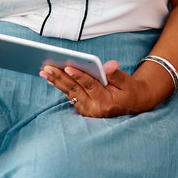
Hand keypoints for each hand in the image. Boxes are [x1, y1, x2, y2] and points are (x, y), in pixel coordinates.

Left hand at [40, 60, 168, 117]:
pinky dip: (61, 87)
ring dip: (56, 81)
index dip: (80, 76)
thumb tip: (110, 65)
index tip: (68, 67)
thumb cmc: (130, 90)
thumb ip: (115, 74)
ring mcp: (88, 112)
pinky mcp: (83, 110)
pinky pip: (70, 96)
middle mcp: (95, 110)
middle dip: (60, 77)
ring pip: (70, 93)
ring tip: (44, 71)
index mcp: (106, 103)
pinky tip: (51, 79)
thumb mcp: (126, 81)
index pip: (91, 86)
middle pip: (75, 90)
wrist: (134, 104)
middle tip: (47, 68)